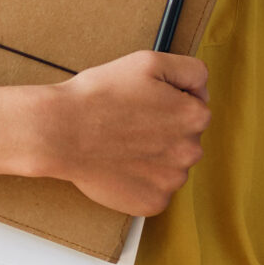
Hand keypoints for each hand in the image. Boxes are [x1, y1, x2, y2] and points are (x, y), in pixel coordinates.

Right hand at [38, 51, 210, 215]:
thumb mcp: (149, 61)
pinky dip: (139, 182)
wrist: (61, 132)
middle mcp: (191, 152)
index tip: (142, 105)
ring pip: (169, 166)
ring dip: (152, 158)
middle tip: (128, 124)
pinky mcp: (152, 203)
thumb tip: (203, 92)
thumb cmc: (100, 95)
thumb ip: (191, 70)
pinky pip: (154, 191)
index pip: (194, 108)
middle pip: (184, 140)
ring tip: (120, 145)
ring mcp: (172, 181)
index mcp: (195, 116)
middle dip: (162, 132)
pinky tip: (119, 166)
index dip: (167, 103)